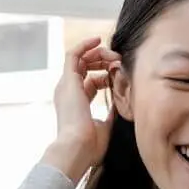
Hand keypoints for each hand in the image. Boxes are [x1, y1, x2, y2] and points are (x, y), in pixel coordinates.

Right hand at [45, 37, 119, 181]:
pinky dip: (85, 45)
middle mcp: (69, 92)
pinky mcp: (68, 80)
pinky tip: (99, 41)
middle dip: (104, 62)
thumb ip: (110, 114)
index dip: (108, 76)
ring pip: (80, 59)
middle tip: (120, 62)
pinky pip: (73, 54)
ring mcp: (67, 85)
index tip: (122, 76)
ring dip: (99, 53)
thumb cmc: (90, 145)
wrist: (77, 148)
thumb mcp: (105, 126)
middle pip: (85, 68)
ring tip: (115, 55)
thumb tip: (120, 105)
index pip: (91, 82)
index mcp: (77, 104)